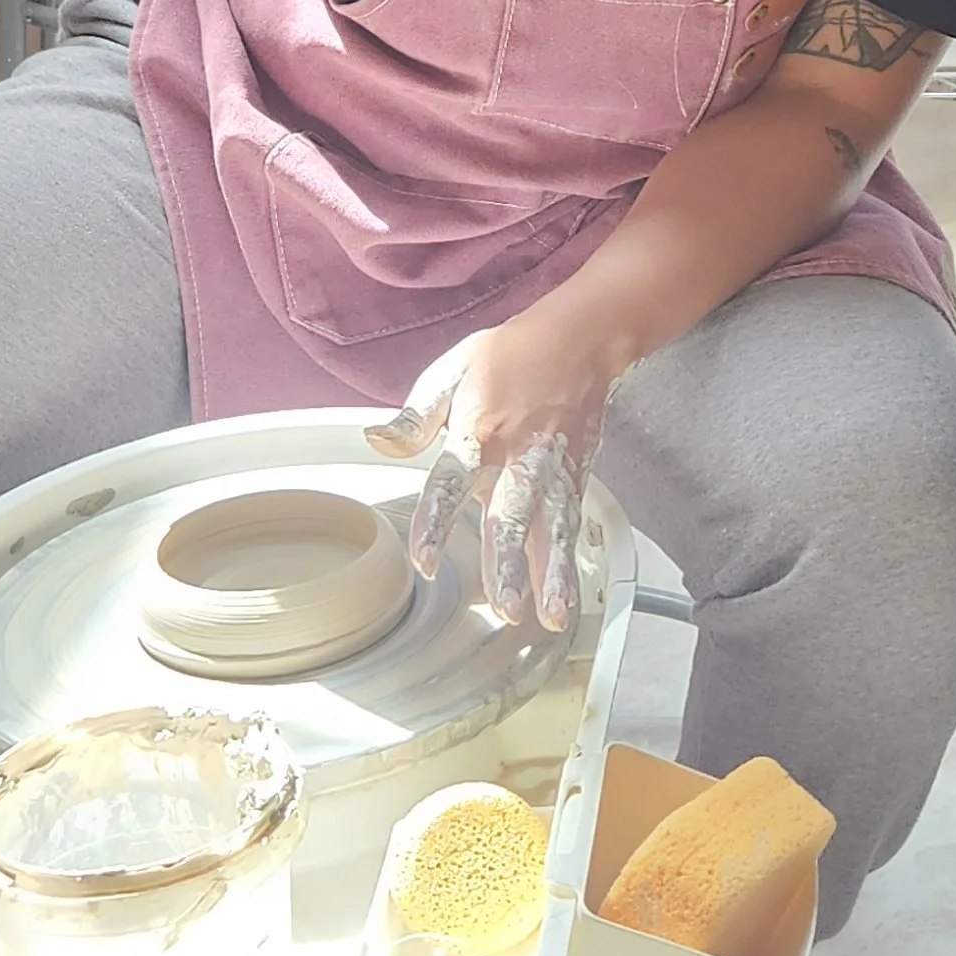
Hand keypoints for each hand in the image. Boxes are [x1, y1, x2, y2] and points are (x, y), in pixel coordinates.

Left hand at [367, 307, 613, 630]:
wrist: (578, 339)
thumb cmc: (508, 356)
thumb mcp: (452, 371)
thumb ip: (416, 416)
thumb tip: (376, 440)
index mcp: (478, 431)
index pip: (452, 483)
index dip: (437, 524)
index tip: (425, 562)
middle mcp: (518, 456)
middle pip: (513, 516)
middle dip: (511, 564)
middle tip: (507, 608)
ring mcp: (553, 469)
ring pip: (552, 529)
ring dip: (551, 574)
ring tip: (551, 616)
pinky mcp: (576, 476)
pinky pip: (572, 524)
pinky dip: (570, 562)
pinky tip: (566, 596)